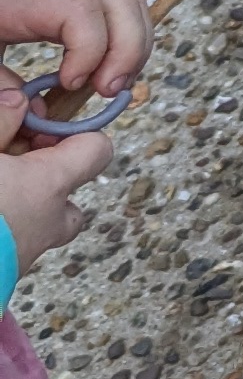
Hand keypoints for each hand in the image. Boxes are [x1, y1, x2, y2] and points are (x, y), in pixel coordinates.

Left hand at [0, 0, 149, 113]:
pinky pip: (119, 15)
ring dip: (133, 49)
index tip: (72, 85)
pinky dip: (126, 45)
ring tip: (110, 87)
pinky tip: (104, 76)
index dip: (89, 50)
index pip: (81, 11)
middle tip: (107, 92)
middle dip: (126, 51)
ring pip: (129, 5)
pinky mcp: (73, 1)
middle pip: (120, 2)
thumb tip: (34, 113)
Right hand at [0, 77, 110, 265]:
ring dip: (23, 208)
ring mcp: (28, 254)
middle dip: (47, 180)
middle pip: (70, 198)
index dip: (76, 134)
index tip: (40, 127)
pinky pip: (16, 247)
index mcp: (47, 184)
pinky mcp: (6, 277)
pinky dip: (4, 232)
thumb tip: (18, 101)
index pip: (96, 149)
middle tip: (9, 166)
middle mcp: (48, 222)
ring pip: (43, 226)